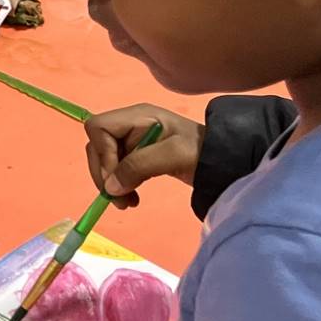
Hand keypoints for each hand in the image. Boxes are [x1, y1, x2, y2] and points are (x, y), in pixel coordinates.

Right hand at [84, 104, 202, 207]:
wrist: (224, 161)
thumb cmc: (201, 152)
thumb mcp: (173, 155)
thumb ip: (139, 167)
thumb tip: (110, 187)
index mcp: (136, 116)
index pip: (98, 128)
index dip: (101, 153)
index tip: (116, 178)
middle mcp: (129, 125)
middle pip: (97, 145)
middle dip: (104, 173)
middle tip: (118, 199)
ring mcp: (132, 140)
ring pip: (104, 160)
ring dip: (110, 183)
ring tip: (127, 203)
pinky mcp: (137, 155)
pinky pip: (116, 169)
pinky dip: (119, 186)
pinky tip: (132, 198)